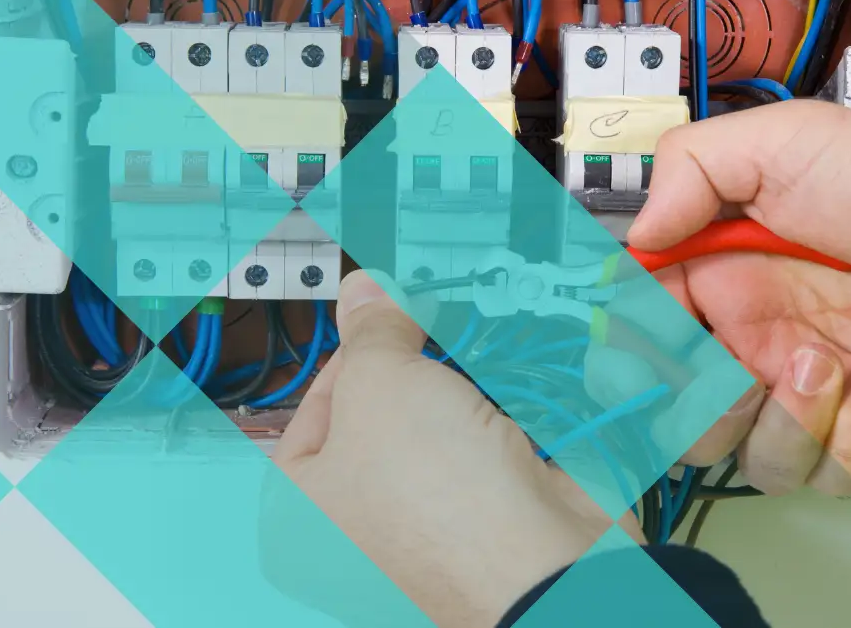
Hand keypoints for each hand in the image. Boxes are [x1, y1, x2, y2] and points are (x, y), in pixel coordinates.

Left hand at [272, 271, 642, 627]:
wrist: (545, 561)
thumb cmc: (435, 494)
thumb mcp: (380, 381)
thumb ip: (372, 328)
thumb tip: (367, 289)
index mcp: (304, 509)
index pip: (313, 406)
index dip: (348, 350)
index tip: (383, 309)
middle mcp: (361, 522)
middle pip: (382, 408)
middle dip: (413, 357)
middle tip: (430, 311)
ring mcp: (430, 520)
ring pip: (441, 419)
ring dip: (461, 377)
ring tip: (475, 333)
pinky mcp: (491, 509)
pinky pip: (488, 438)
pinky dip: (501, 402)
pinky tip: (510, 367)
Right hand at [626, 101, 850, 494]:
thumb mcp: (784, 143)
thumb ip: (689, 170)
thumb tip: (635, 237)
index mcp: (716, 278)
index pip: (635, 336)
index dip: (624, 357)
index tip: (645, 349)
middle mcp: (750, 341)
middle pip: (675, 420)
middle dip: (695, 411)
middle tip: (731, 374)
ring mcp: (804, 393)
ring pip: (748, 460)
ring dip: (785, 419)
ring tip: (831, 361)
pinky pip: (828, 475)